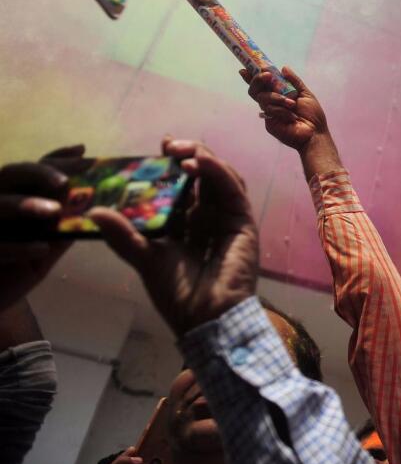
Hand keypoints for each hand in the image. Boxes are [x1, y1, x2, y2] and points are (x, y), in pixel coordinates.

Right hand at [0, 145, 84, 311]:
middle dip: (39, 173)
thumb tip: (99, 206)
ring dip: (25, 204)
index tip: (83, 152)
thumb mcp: (48, 243)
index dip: (56, 158)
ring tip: (54, 211)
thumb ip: (65, 223)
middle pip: (10, 173)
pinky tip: (41, 248)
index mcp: (15, 196)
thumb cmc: (20, 266)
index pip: (34, 168)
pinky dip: (17, 246)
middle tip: (65, 182)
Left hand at [88, 139, 257, 336]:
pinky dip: (218, 171)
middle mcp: (209, 218)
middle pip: (203, 176)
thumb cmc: (179, 294)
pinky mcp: (243, 221)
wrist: (206, 318)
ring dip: (203, 158)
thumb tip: (94, 211)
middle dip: (187, 155)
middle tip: (168, 145)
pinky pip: (232, 189)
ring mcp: (228, 218)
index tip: (158, 149)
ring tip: (181, 152)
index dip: (172, 166)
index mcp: (187, 226)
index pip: (182, 187)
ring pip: (220, 177)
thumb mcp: (144, 259)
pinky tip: (200, 162)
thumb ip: (123, 235)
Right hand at [241, 66, 327, 149]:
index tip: (244, 69)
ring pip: (262, 98)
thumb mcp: (305, 94)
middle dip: (258, 80)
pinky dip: (281, 110)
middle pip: (255, 89)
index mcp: (279, 95)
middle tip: (267, 75)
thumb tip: (283, 67)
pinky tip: (291, 117)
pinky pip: (269, 110)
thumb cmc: (312, 115)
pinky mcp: (268, 122)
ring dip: (277, 98)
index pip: (262, 84)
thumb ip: (294, 81)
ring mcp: (269, 113)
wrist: (315, 133)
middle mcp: (271, 102)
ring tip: (292, 104)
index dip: (251, 77)